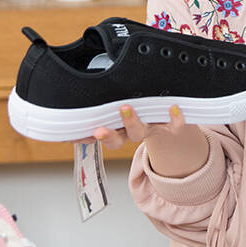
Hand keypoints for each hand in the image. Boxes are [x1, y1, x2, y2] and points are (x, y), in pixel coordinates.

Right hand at [79, 105, 209, 178]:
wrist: (173, 121)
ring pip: (138, 131)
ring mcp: (150, 128)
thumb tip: (70, 107)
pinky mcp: (171, 124)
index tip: (76, 136)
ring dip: (130, 122)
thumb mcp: (119, 109)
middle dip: (106, 135)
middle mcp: (132, 131)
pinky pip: (175, 125)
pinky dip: (175, 118)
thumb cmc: (141, 110)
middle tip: (98, 130)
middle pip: (116, 139)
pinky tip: (173, 108)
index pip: (98, 135)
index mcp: (118, 129)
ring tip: (125, 109)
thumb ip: (98, 108)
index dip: (87, 138)